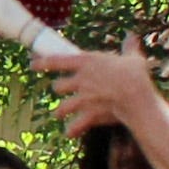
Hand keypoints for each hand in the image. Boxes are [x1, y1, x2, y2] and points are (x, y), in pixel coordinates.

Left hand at [42, 41, 161, 142]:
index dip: (42, 63)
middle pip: (58, 86)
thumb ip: (129, 47)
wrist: (136, 98)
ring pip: (62, 107)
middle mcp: (80, 80)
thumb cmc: (135, 75)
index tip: (33, 65)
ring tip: (59, 114)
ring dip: (60, 111)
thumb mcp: (133, 57)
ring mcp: (82, 98)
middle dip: (59, 89)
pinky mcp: (88, 114)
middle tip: (59, 90)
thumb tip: (132, 35)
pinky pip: (75, 125)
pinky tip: (69, 133)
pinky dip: (72, 130)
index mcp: (87, 62)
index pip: (56, 61)